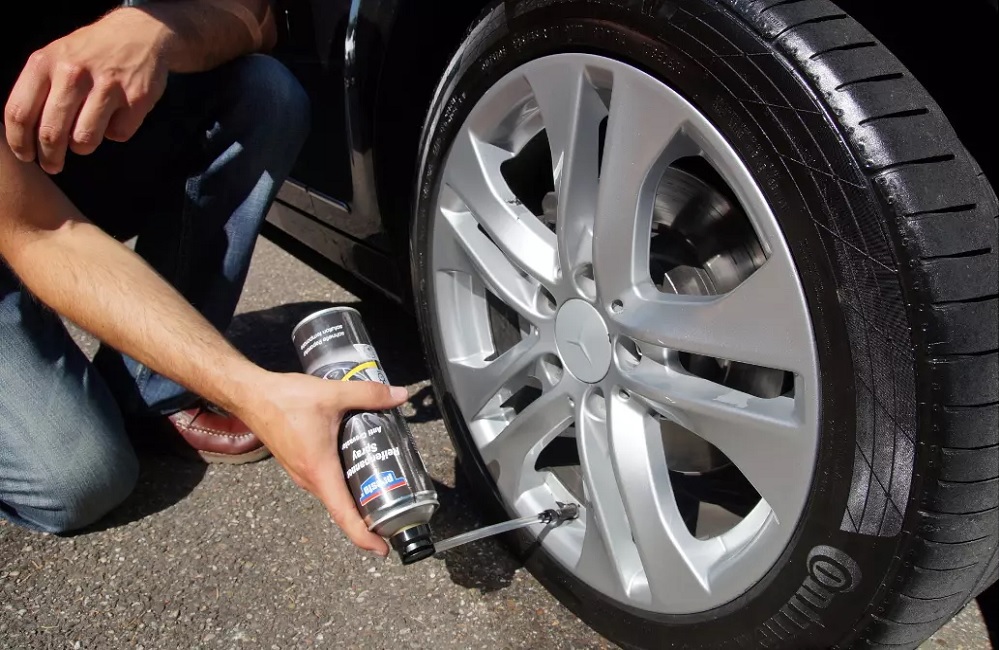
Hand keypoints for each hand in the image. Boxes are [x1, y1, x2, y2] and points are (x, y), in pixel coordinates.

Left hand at [3, 8, 172, 173]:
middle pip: (51, 133)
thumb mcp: (55, 59)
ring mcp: (107, 85)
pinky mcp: (137, 98)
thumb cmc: (89, 54)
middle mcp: (73, 73)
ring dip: (84, 146)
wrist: (139, 33)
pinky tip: (116, 116)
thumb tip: (24, 135)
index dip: (19, 143)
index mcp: (45, 62)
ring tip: (86, 138)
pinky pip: (118, 134)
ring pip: (85, 140)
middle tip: (53, 166)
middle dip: (50, 158)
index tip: (26, 156)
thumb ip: (38, 90)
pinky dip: (116, 132)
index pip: (19, 113)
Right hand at [236, 372, 409, 555]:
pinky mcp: (298, 463)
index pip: (343, 514)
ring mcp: (301, 473)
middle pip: (341, 510)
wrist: (250, 395)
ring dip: (355, 501)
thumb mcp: (333, 393)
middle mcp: (308, 479)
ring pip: (333, 495)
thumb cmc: (285, 399)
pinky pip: (324, 482)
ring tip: (384, 493)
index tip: (382, 550)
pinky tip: (360, 469)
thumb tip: (400, 396)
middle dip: (368, 519)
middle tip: (396, 517)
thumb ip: (369, 394)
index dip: (364, 537)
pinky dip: (343, 485)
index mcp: (319, 470)